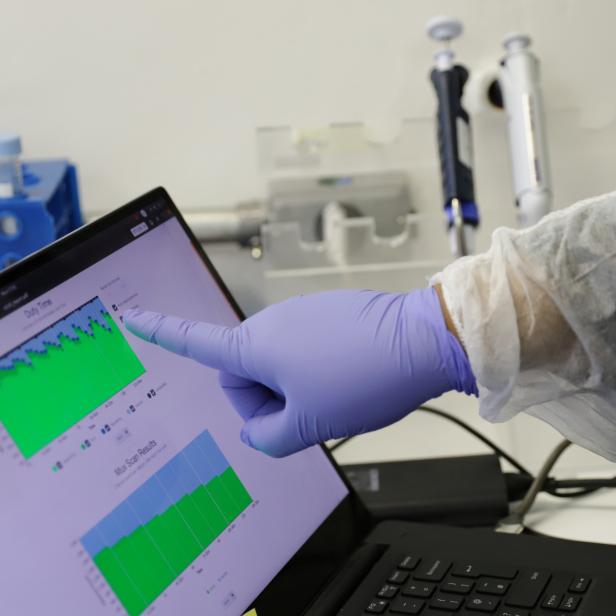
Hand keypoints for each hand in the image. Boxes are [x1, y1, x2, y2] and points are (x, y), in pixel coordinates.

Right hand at [124, 287, 476, 456]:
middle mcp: (271, 323)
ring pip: (276, 365)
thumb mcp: (308, 425)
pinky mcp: (325, 314)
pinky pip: (303, 350)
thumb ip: (267, 437)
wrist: (422, 341)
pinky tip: (345, 378)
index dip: (159, 332)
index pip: (195, 341)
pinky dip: (314, 371)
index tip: (129, 317)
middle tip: (305, 412)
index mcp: (254, 346)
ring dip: (293, 388)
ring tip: (333, 394)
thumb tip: (257, 430)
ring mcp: (300, 316)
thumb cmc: (362, 379)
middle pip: (243, 373)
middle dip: (264, 400)